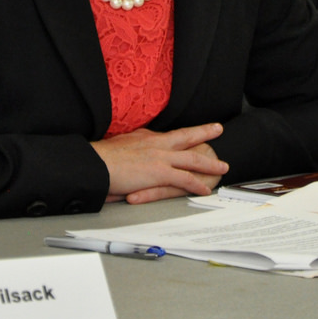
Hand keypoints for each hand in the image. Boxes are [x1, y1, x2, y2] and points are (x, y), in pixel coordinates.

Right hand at [91, 123, 228, 204]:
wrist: (95, 164)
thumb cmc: (100, 160)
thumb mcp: (118, 148)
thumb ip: (129, 150)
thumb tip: (130, 156)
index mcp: (145, 137)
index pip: (168, 135)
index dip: (181, 134)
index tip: (189, 133)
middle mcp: (156, 143)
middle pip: (186, 136)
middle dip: (203, 132)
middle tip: (217, 129)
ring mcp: (160, 157)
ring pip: (192, 158)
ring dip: (209, 163)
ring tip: (222, 167)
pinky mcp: (160, 172)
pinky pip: (184, 179)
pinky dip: (197, 185)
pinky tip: (205, 189)